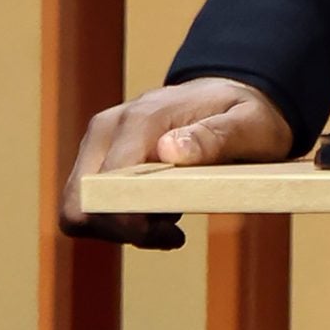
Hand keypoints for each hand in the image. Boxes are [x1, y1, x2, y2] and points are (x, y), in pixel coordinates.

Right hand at [59, 79, 293, 248]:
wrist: (230, 96)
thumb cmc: (246, 115)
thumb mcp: (252, 125)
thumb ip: (217, 136)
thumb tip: (171, 150)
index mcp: (143, 118)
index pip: (107, 184)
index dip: (131, 222)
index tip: (173, 233)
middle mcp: (110, 125)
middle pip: (81, 202)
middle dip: (122, 230)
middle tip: (171, 232)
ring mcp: (99, 139)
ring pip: (78, 207)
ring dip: (120, 227)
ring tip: (169, 223)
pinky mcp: (98, 154)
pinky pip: (86, 203)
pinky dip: (115, 220)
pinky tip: (157, 219)